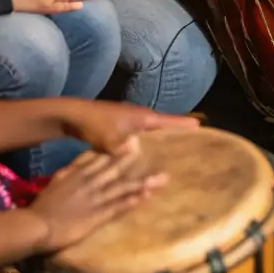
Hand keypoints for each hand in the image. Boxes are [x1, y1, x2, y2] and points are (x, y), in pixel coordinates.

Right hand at [27, 143, 166, 252]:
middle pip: (117, 170)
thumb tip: (79, 166)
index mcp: (79, 173)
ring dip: (142, 183)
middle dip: (137, 163)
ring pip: (122, 188)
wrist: (38, 225)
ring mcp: (96, 199)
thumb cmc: (44, 205)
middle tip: (158, 156)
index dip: (120, 151)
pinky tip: (145, 197)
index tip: (136, 142)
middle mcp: (91, 182)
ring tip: (160, 178)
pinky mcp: (97, 216)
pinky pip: (118, 207)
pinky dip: (132, 201)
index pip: (102, 159)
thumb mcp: (57, 182)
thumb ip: (70, 173)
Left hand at [59, 102, 201, 155]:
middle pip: (164, 125)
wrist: (73, 116)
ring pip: (153, 131)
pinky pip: (142, 136)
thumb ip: (122, 147)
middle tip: (195, 143)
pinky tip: (150, 156)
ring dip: (163, 139)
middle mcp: (140, 117)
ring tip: (177, 152)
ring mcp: (130, 121)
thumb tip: (135, 152)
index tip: (201, 126)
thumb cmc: (93, 125)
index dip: (183, 125)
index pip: (168, 121)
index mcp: (141, 118)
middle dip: (178, 133)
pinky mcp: (122, 128)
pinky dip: (149, 143)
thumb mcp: (108, 139)